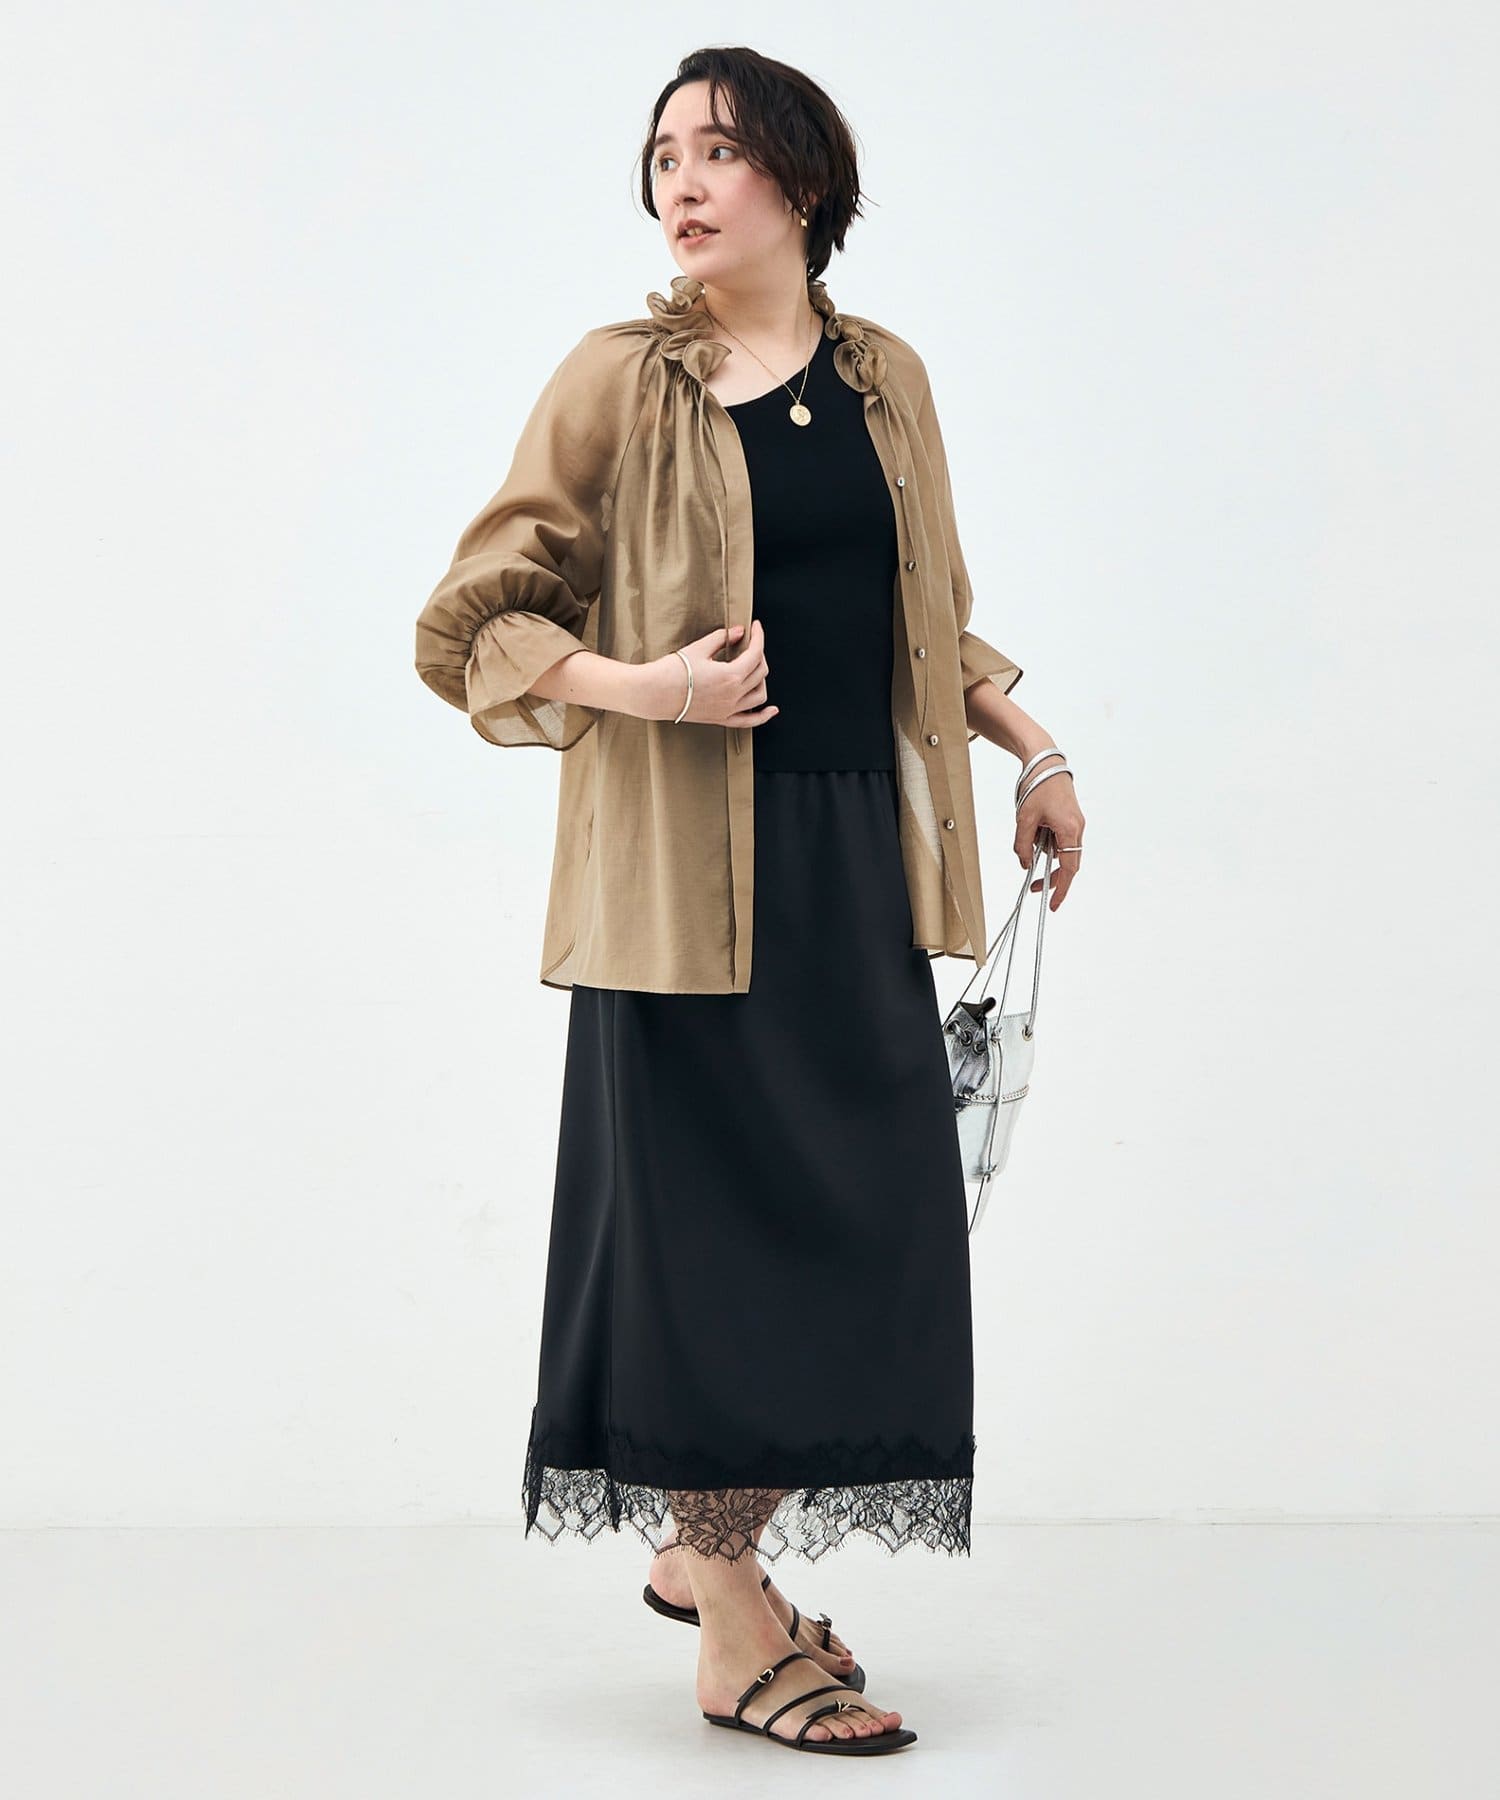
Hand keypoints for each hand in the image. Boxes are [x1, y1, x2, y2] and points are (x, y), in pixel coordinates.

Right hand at [644, 620, 779, 727]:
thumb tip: (739, 632)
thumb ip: (723, 639)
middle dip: (759, 654)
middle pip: (760, 672)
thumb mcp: (699, 648)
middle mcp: (734, 695)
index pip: (755, 654)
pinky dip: (762, 716)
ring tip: (755, 668)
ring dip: (762, 680)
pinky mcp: (720, 719)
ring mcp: (728, 709)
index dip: (759, 637)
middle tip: (750, 644)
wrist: (654, 693)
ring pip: (759, 696)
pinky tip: (771, 710)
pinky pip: (748, 721)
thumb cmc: (673, 670)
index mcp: (731, 676)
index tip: (756, 627)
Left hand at [1015, 768, 1083, 911]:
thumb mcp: (1024, 818)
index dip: (1061, 889)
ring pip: (1061, 851)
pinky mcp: (1069, 819)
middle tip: (1034, 886)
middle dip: (1052, 876)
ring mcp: (1075, 824)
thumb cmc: (1038, 784)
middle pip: (1068, 863)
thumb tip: (1025, 864)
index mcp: (1070, 830)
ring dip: (1045, 852)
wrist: (1045, 761)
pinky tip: (1034, 828)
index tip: (1053, 903)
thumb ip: (1023, 844)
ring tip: (1029, 832)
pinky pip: (1059, 839)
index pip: (1069, 869)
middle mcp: (1077, 829)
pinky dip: (1046, 842)